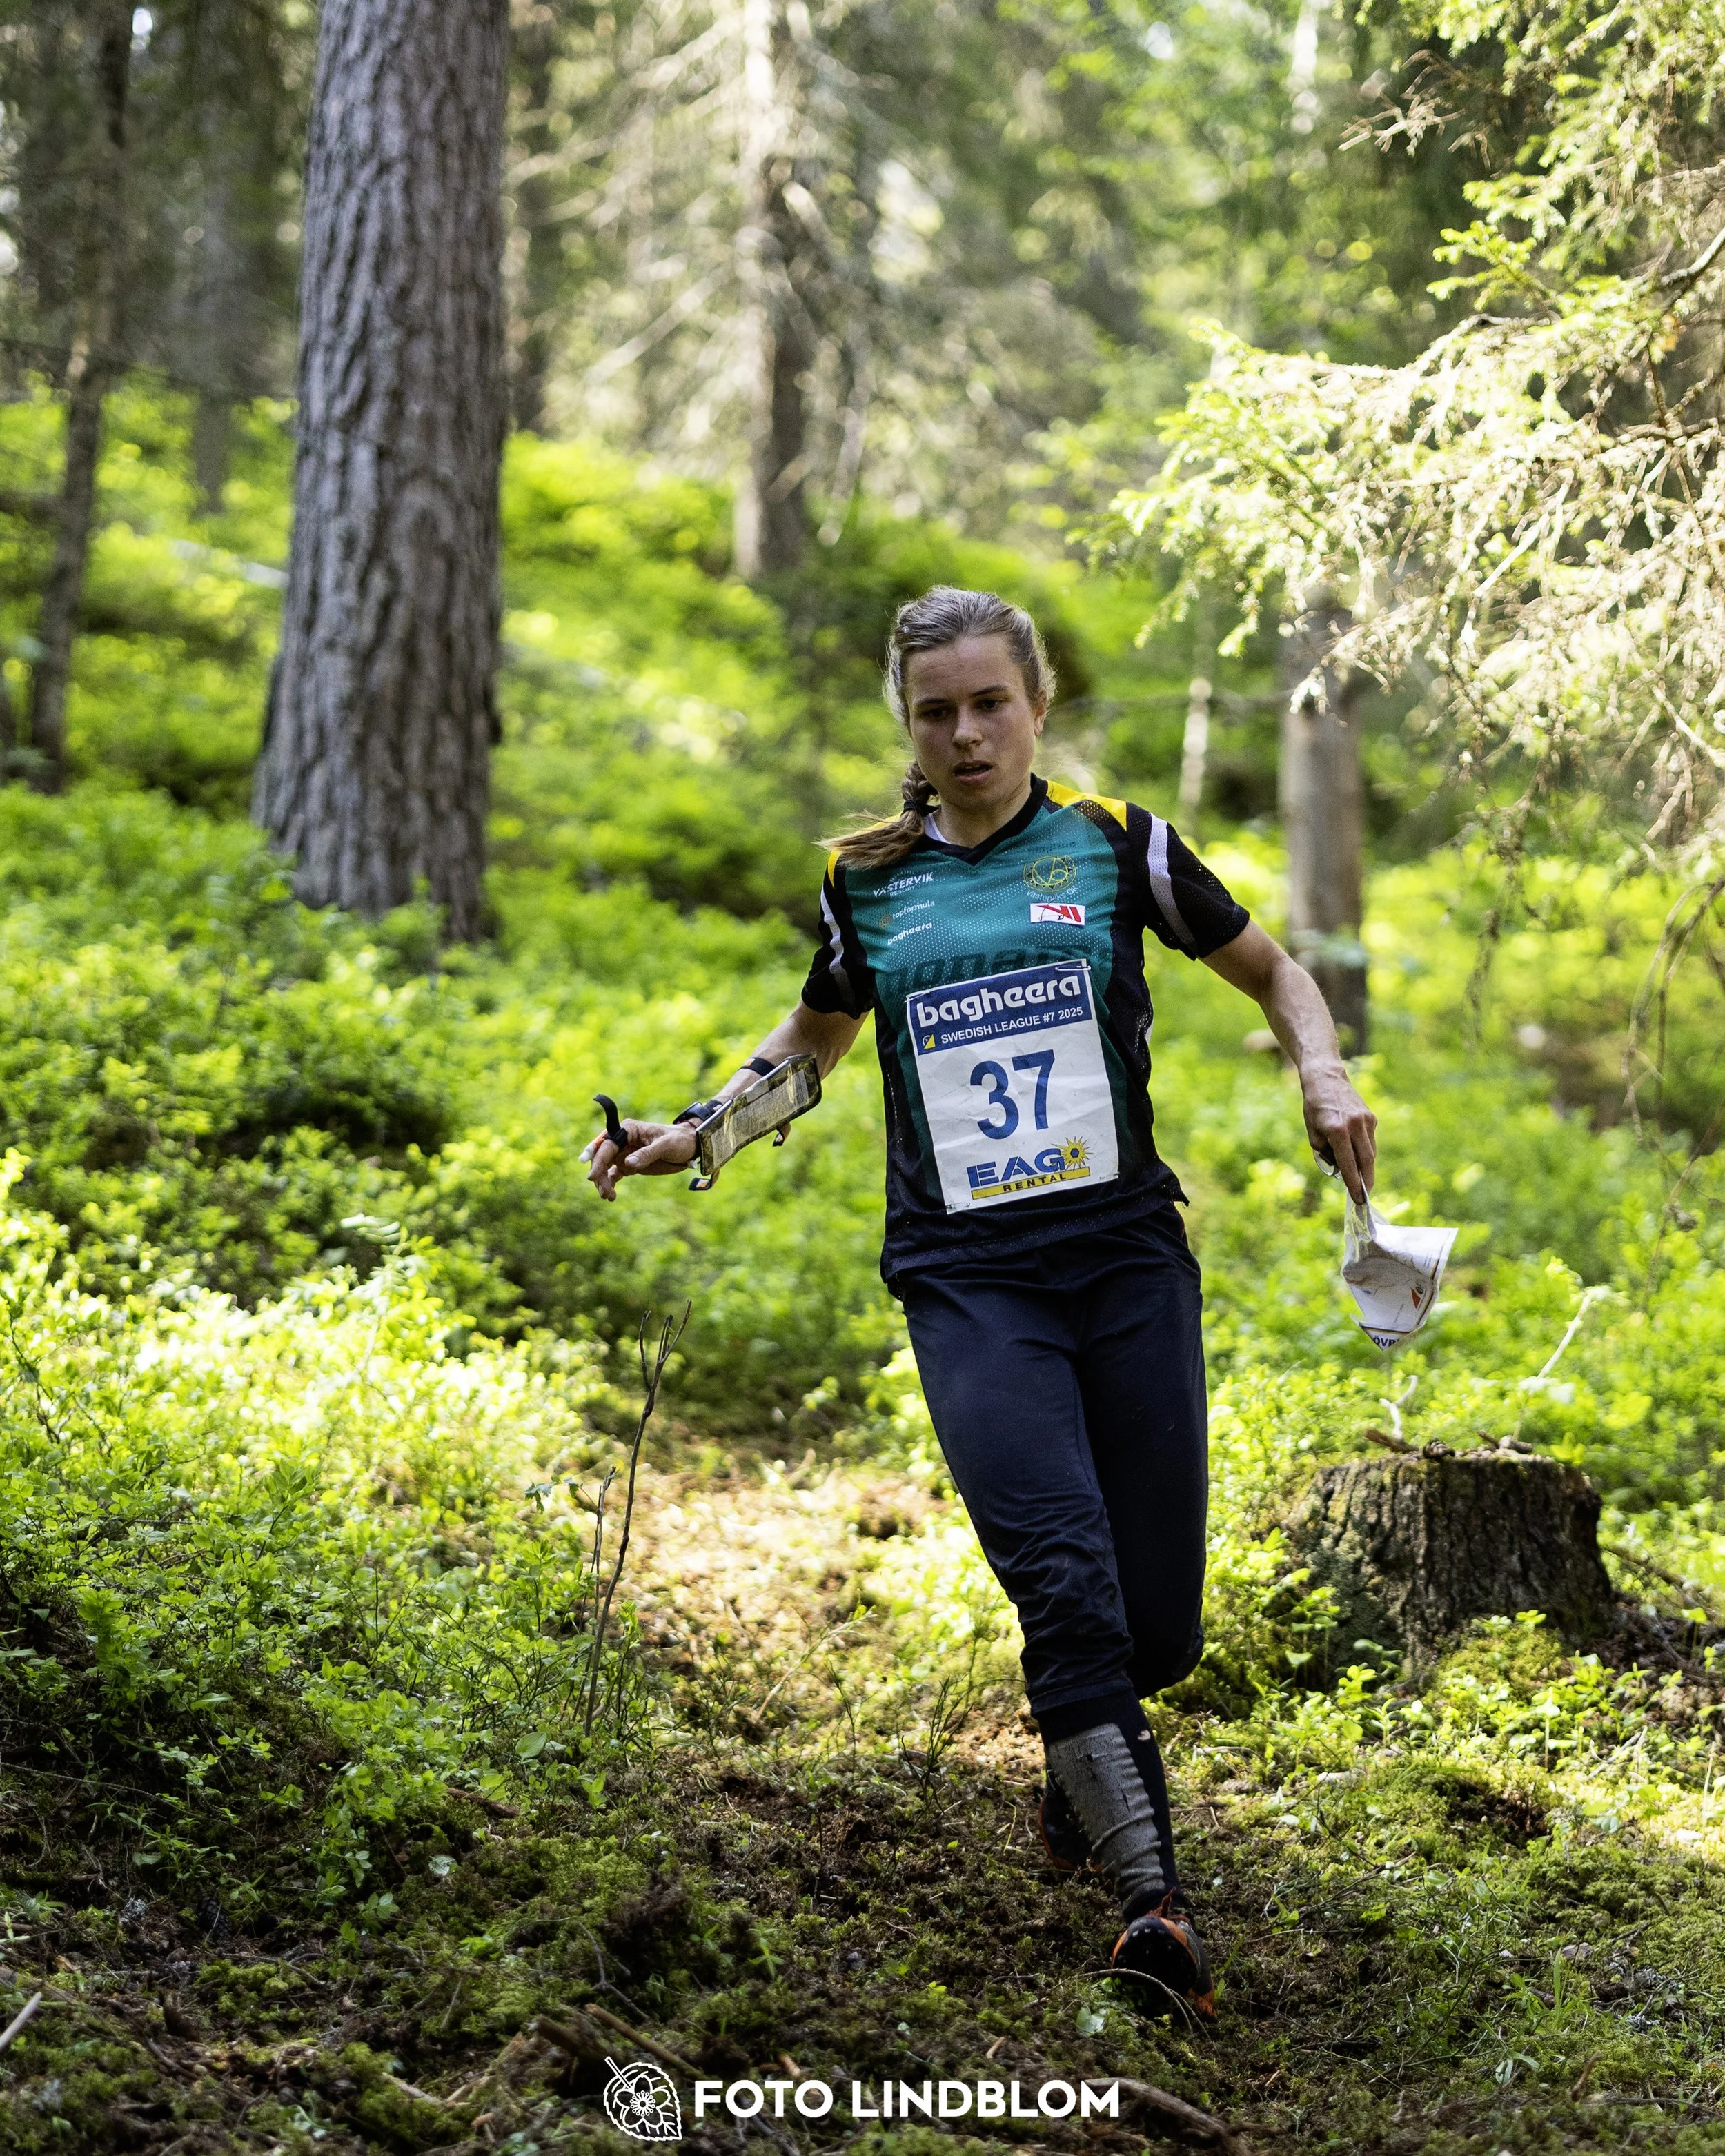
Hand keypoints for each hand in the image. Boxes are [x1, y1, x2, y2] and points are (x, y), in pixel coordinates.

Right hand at [583, 1119, 698, 1200]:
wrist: (689, 1146)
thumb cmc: (679, 1141)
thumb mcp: (666, 1146)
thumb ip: (647, 1154)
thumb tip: (627, 1164)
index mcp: (628, 1130)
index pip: (607, 1144)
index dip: (597, 1159)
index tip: (592, 1176)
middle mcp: (623, 1140)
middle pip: (602, 1157)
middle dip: (599, 1174)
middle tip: (604, 1192)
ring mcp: (625, 1153)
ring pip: (605, 1167)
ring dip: (603, 1182)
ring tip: (608, 1196)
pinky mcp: (629, 1164)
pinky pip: (613, 1174)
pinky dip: (610, 1184)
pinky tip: (611, 1196)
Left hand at [1302, 1061, 1376, 1202]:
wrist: (1326, 1078)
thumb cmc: (1314, 1107)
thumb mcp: (1313, 1133)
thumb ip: (1326, 1153)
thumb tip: (1342, 1170)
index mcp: (1337, 1130)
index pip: (1349, 1164)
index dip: (1354, 1184)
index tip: (1358, 1200)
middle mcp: (1354, 1125)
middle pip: (1366, 1161)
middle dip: (1367, 1182)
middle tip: (1365, 1196)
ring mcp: (1366, 1120)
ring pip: (1371, 1152)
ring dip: (1366, 1168)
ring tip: (1360, 1179)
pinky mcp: (1371, 1117)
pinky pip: (1370, 1141)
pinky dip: (1365, 1152)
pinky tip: (1357, 1155)